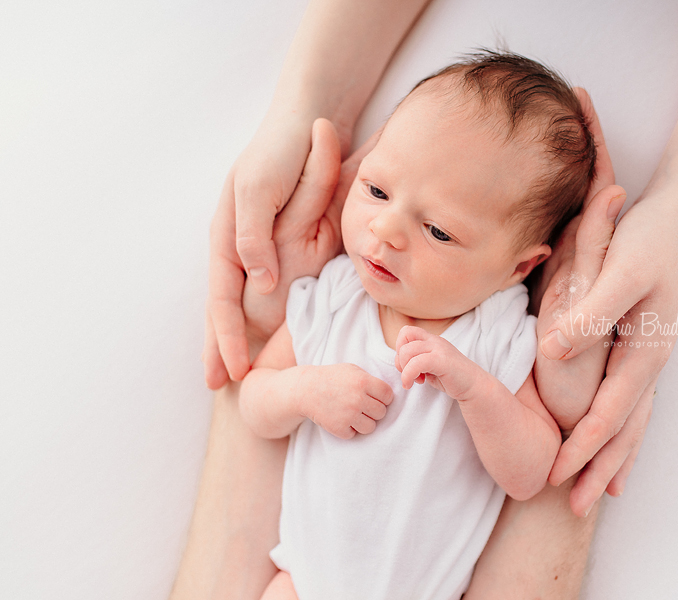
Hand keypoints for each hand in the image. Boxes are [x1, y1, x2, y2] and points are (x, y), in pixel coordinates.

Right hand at [204, 111, 318, 387]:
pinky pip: (272, 287)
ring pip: (244, 302)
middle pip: (226, 307)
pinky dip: (266, 316)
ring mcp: (261, 246)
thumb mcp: (259, 190)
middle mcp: (240, 246)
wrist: (309, 121)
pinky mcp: (287, 241)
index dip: (223, 337)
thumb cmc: (281, 151)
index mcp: (228, 236)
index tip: (229, 373)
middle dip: (221, 348)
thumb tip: (255, 280)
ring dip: (239, 338)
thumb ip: (252, 235)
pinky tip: (269, 335)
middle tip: (221, 388)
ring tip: (238, 374)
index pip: (221, 298)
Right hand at [304, 364, 393, 438]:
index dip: (383, 397)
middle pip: (382, 412)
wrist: (305, 389)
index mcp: (363, 382)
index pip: (388, 395)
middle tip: (362, 405)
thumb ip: (371, 379)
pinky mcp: (339, 428)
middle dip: (374, 410)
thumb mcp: (353, 370)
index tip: (375, 397)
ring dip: (364, 422)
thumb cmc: (332, 378)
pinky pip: (354, 434)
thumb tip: (391, 393)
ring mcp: (348, 415)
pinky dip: (349, 429)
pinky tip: (341, 419)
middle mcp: (357, 399)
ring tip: (353, 414)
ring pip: (371, 427)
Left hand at [395, 326, 478, 399]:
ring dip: (404, 370)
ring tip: (415, 381)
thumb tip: (399, 362)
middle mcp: (435, 340)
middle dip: (400, 359)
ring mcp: (440, 349)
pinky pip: (416, 363)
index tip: (408, 366)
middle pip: (404, 337)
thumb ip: (417, 359)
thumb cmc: (452, 378)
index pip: (406, 331)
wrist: (476, 387)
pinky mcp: (443, 361)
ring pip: (407, 351)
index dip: (400, 348)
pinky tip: (416, 384)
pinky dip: (409, 375)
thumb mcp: (431, 366)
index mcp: (432, 340)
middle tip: (409, 374)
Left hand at [541, 185, 677, 516]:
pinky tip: (618, 439)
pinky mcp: (642, 343)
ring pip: (631, 419)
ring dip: (613, 456)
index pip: (610, 413)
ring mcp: (649, 354)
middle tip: (576, 508)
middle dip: (600, 468)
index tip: (558, 475)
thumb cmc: (649, 239)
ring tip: (601, 491)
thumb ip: (590, 314)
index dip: (584, 446)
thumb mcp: (620, 272)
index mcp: (644, 351)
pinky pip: (632, 399)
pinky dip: (623, 427)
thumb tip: (554, 354)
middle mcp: (650, 361)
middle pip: (625, 428)